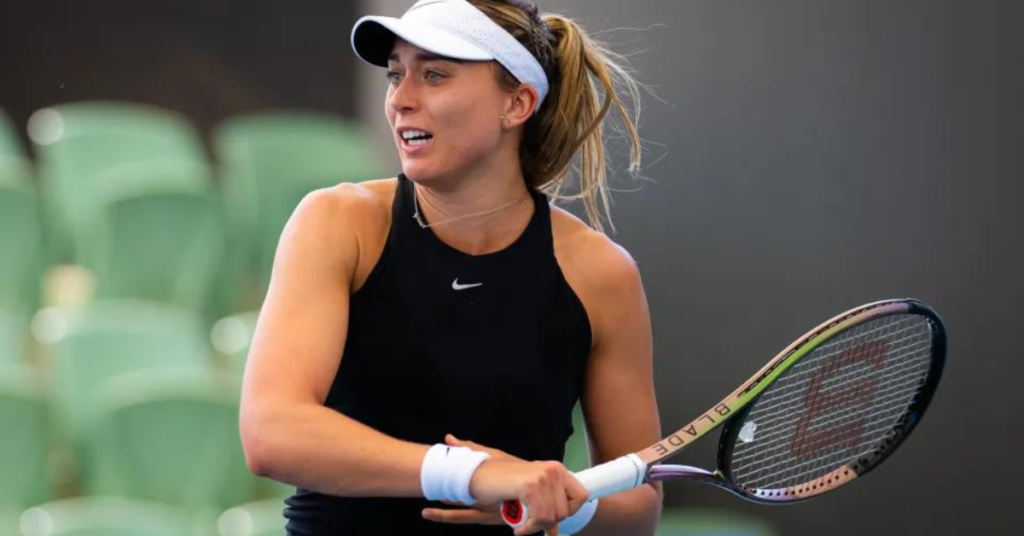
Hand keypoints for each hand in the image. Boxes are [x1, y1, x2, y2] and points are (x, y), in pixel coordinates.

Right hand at [429, 434, 588, 535]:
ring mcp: (543, 477)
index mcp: (556, 469)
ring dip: (535, 527)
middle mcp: (553, 470)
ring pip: (553, 517)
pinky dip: (529, 528)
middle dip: (548, 523)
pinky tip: (518, 528)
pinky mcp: (531, 486)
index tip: (551, 519)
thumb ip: (546, 505)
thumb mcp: (530, 492)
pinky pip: (540, 518)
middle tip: (529, 524)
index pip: (582, 495)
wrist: (476, 473)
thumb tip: (554, 531)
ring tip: (522, 526)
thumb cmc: (501, 484)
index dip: (569, 511)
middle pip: (566, 511)